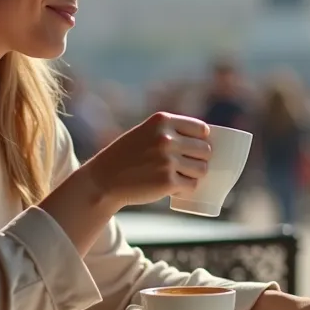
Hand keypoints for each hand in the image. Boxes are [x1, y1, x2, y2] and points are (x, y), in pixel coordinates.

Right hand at [80, 112, 211, 208]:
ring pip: (202, 169)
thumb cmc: (127, 156)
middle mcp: (166, 138)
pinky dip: (186, 188)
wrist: (104, 179)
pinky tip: (176, 187)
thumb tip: (206, 140)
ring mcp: (167, 160)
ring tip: (182, 176)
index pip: (202, 129)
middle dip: (200, 159)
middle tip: (188, 166)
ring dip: (195, 174)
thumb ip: (169, 131)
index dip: (203, 140)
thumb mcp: (146, 133)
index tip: (197, 148)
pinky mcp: (167, 181)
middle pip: (205, 150)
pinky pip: (191, 185)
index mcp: (162, 121)